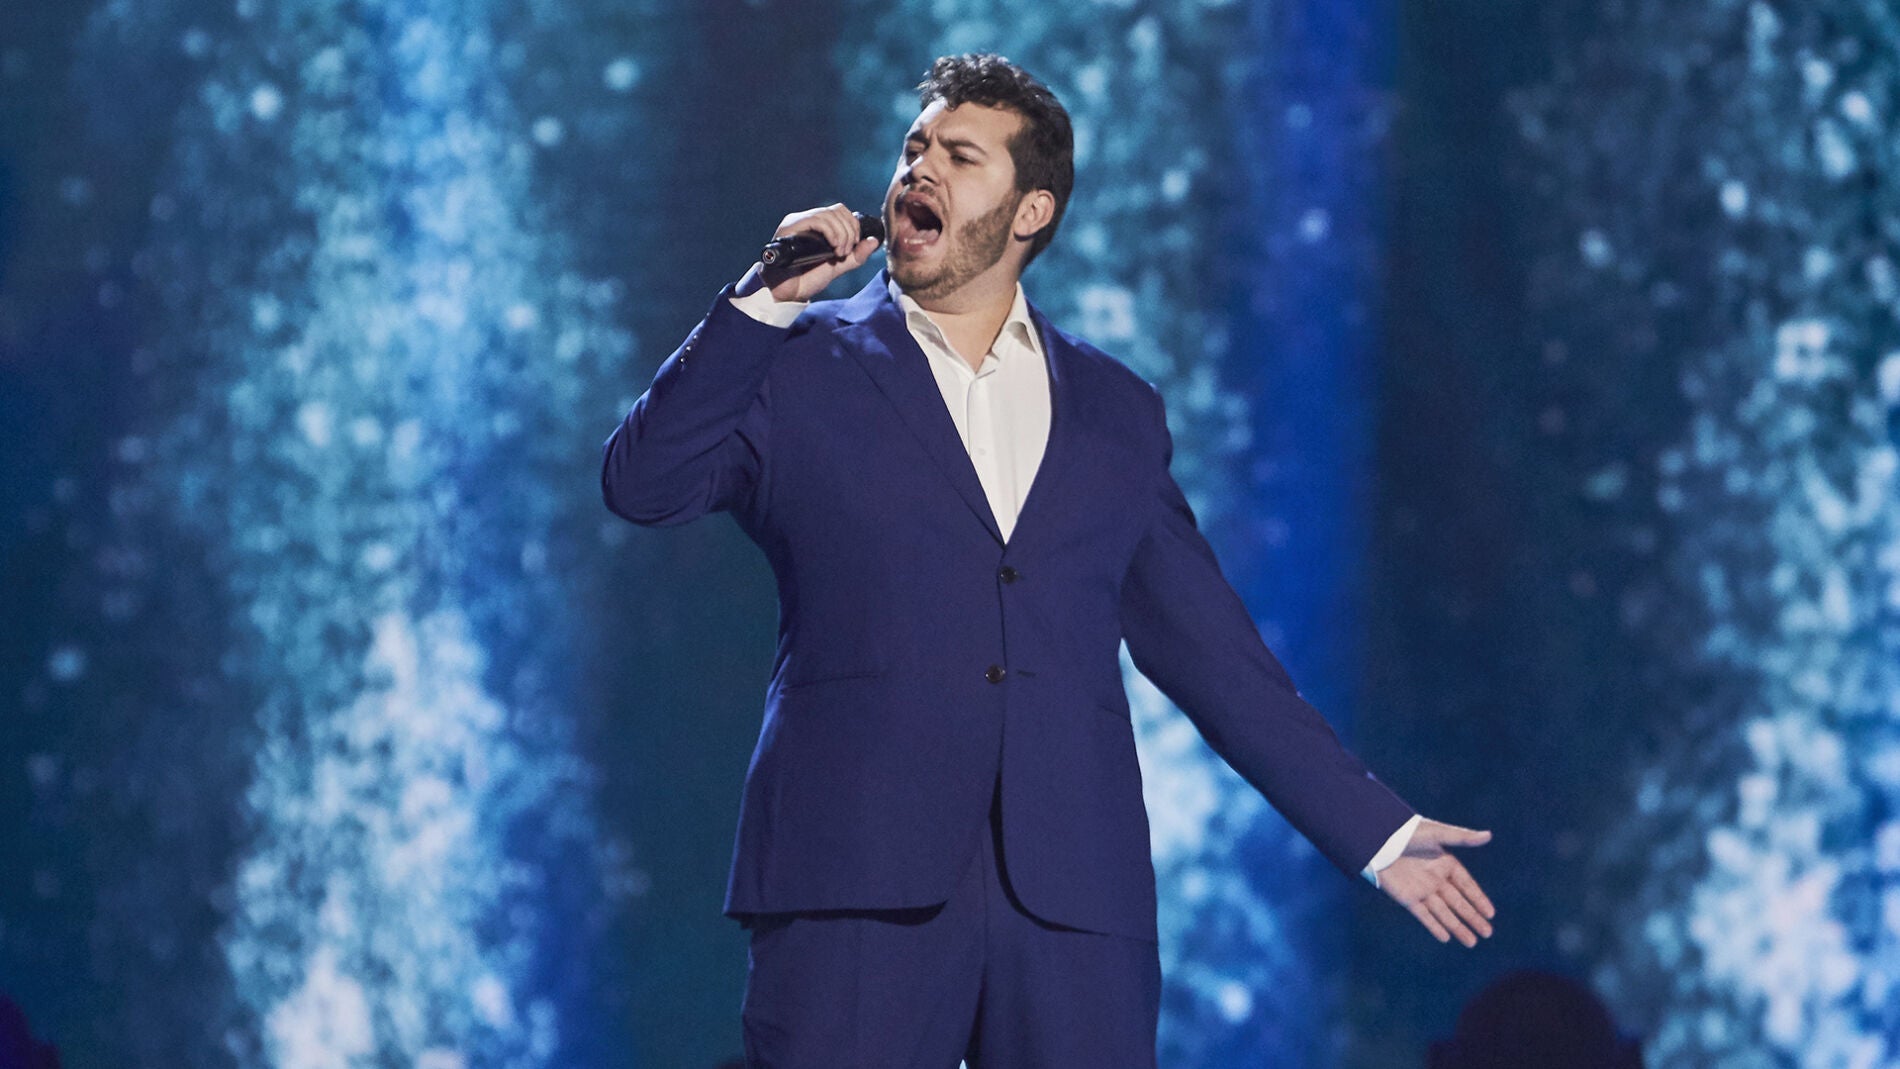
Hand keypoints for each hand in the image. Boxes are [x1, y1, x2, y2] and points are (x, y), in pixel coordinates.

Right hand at [756, 203, 881, 301]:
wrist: (789, 293)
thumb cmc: (808, 279)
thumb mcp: (838, 266)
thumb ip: (856, 255)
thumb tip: (874, 241)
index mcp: (817, 226)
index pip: (840, 211)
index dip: (853, 225)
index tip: (854, 245)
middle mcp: (806, 220)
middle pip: (837, 210)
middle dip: (849, 231)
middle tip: (846, 252)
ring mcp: (797, 222)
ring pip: (828, 214)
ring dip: (841, 233)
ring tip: (839, 253)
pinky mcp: (789, 227)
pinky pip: (815, 220)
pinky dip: (830, 232)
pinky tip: (832, 247)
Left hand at [1378, 819, 1494, 947]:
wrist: (1379, 839)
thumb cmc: (1409, 832)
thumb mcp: (1438, 834)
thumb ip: (1463, 838)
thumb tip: (1488, 835)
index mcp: (1446, 864)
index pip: (1467, 885)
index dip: (1479, 899)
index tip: (1490, 913)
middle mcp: (1436, 879)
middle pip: (1458, 903)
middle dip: (1473, 918)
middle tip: (1487, 933)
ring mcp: (1422, 890)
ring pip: (1444, 913)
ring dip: (1457, 927)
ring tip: (1472, 942)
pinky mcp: (1407, 898)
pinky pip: (1424, 915)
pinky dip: (1434, 926)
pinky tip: (1446, 937)